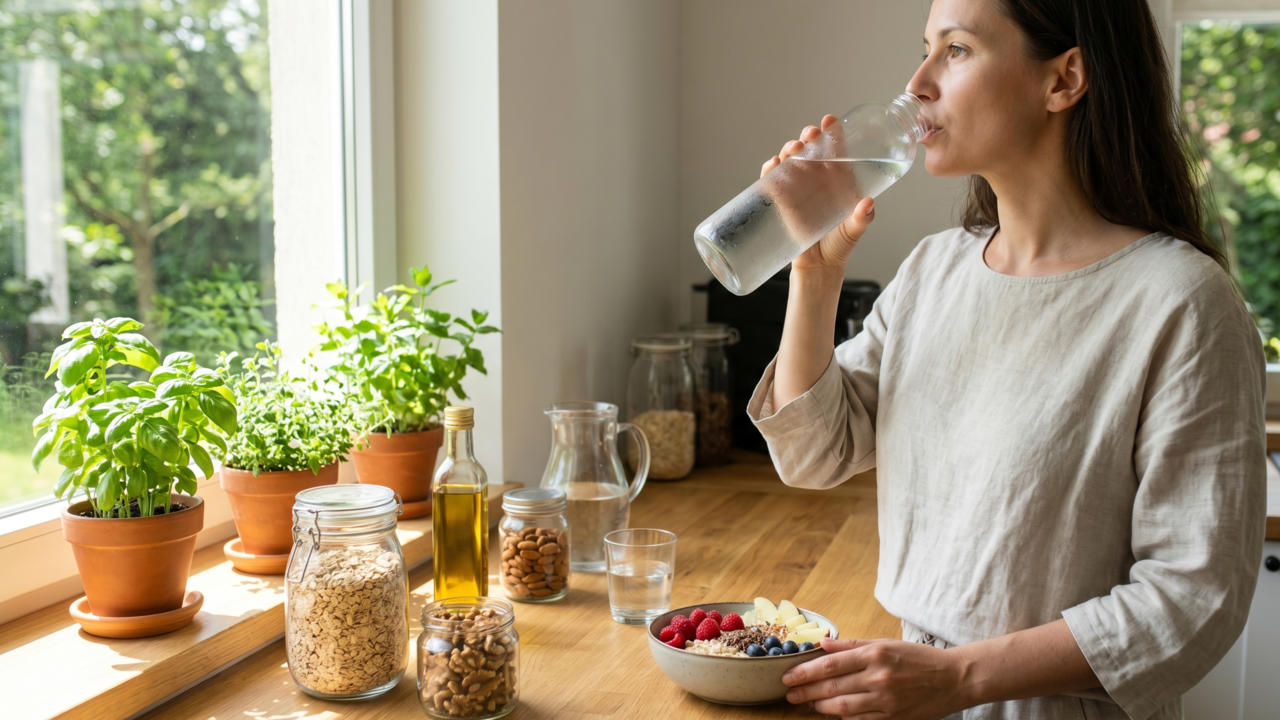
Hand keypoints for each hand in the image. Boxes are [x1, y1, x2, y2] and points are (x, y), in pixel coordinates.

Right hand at [760, 115, 875, 270]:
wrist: (818, 268)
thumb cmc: (839, 247)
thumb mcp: (854, 231)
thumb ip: (862, 219)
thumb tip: (867, 204)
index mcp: (838, 181)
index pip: (836, 151)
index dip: (833, 133)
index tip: (830, 120)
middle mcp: (817, 180)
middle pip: (811, 150)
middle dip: (809, 137)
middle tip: (810, 135)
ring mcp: (798, 189)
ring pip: (791, 161)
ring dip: (789, 150)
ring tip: (793, 150)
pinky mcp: (781, 201)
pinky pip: (773, 180)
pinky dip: (770, 170)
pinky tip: (772, 164)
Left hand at [782, 637, 969, 719]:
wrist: (953, 679)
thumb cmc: (918, 658)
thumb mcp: (886, 643)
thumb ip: (852, 645)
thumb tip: (822, 643)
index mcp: (875, 655)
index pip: (830, 665)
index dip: (804, 672)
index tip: (788, 677)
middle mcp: (878, 678)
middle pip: (831, 687)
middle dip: (805, 691)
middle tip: (789, 694)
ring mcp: (885, 701)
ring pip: (842, 707)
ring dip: (820, 706)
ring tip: (807, 703)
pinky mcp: (892, 718)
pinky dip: (842, 717)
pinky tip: (831, 713)